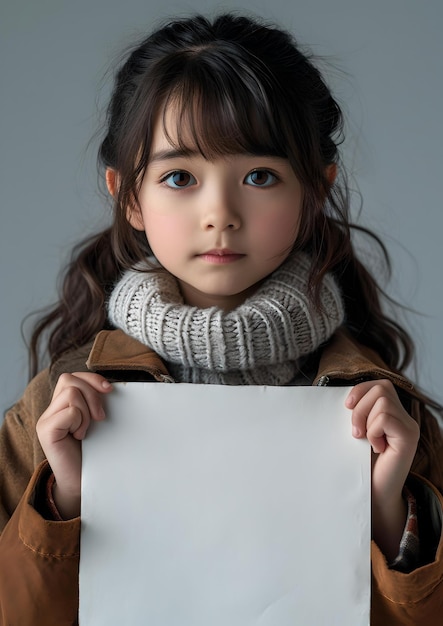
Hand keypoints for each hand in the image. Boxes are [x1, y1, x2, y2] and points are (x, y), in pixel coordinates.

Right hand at [36, 372, 112, 518]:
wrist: (83, 481)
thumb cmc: (93, 452)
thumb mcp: (96, 420)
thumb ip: (94, 401)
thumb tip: (108, 385)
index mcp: (62, 404)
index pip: (73, 376)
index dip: (92, 378)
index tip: (109, 391)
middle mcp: (51, 409)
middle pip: (70, 379)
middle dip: (92, 394)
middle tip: (100, 417)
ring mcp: (45, 419)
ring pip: (71, 393)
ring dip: (86, 410)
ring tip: (86, 430)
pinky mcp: (46, 430)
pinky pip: (69, 411)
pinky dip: (80, 421)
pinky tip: (79, 436)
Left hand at [346, 380, 419, 560]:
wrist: (374, 493)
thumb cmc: (363, 464)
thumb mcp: (358, 433)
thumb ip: (358, 414)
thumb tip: (343, 397)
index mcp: (394, 414)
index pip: (381, 385)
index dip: (361, 390)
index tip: (346, 405)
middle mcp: (405, 418)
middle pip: (382, 388)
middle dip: (360, 406)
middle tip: (355, 431)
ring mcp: (409, 427)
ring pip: (383, 401)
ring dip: (365, 420)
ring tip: (365, 439)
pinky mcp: (408, 438)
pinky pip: (385, 418)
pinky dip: (373, 431)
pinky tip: (376, 447)